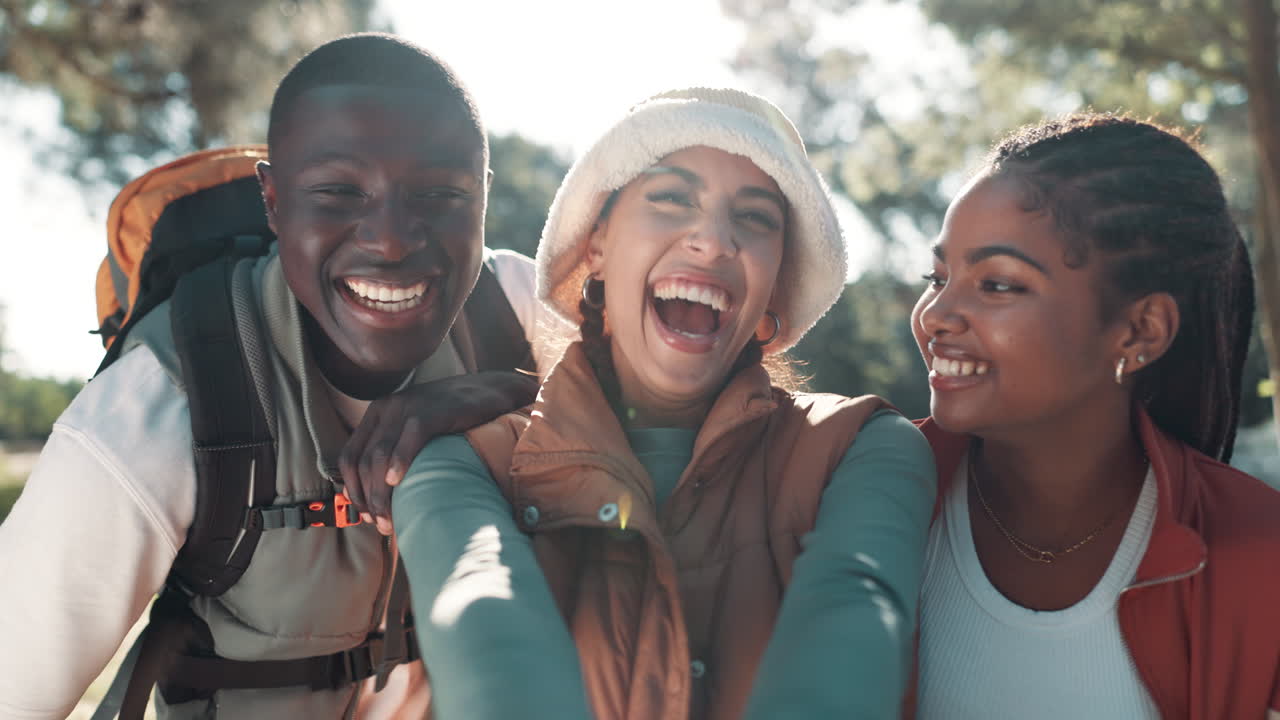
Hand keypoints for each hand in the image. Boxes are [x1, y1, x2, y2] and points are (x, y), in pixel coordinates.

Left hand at [339, 370, 538, 534]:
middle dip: (367, 499)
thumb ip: (395, 449)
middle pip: (362, 461)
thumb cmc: (454, 418)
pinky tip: (398, 483)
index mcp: (378, 414)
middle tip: (380, 525)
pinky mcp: (431, 410)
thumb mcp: (416, 430)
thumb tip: (382, 493)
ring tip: (389, 519)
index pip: (349, 456)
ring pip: (379, 455)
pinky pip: (409, 438)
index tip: (363, 516)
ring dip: (380, 492)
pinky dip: (399, 462)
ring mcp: (407, 407)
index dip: (352, 489)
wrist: (490, 391)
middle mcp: (386, 408)